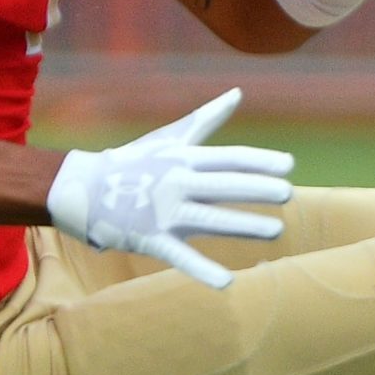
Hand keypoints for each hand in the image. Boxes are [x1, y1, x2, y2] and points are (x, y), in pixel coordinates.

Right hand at [44, 88, 295, 288]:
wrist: (85, 190)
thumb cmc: (134, 161)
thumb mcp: (170, 137)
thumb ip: (207, 118)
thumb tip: (238, 93)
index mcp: (183, 158)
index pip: (227, 157)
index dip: (258, 160)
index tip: (288, 165)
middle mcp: (177, 182)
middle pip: (224, 185)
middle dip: (256, 189)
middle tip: (287, 194)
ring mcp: (165, 211)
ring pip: (210, 219)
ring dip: (244, 225)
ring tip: (277, 230)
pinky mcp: (152, 238)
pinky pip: (181, 256)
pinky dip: (203, 269)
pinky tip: (227, 282)